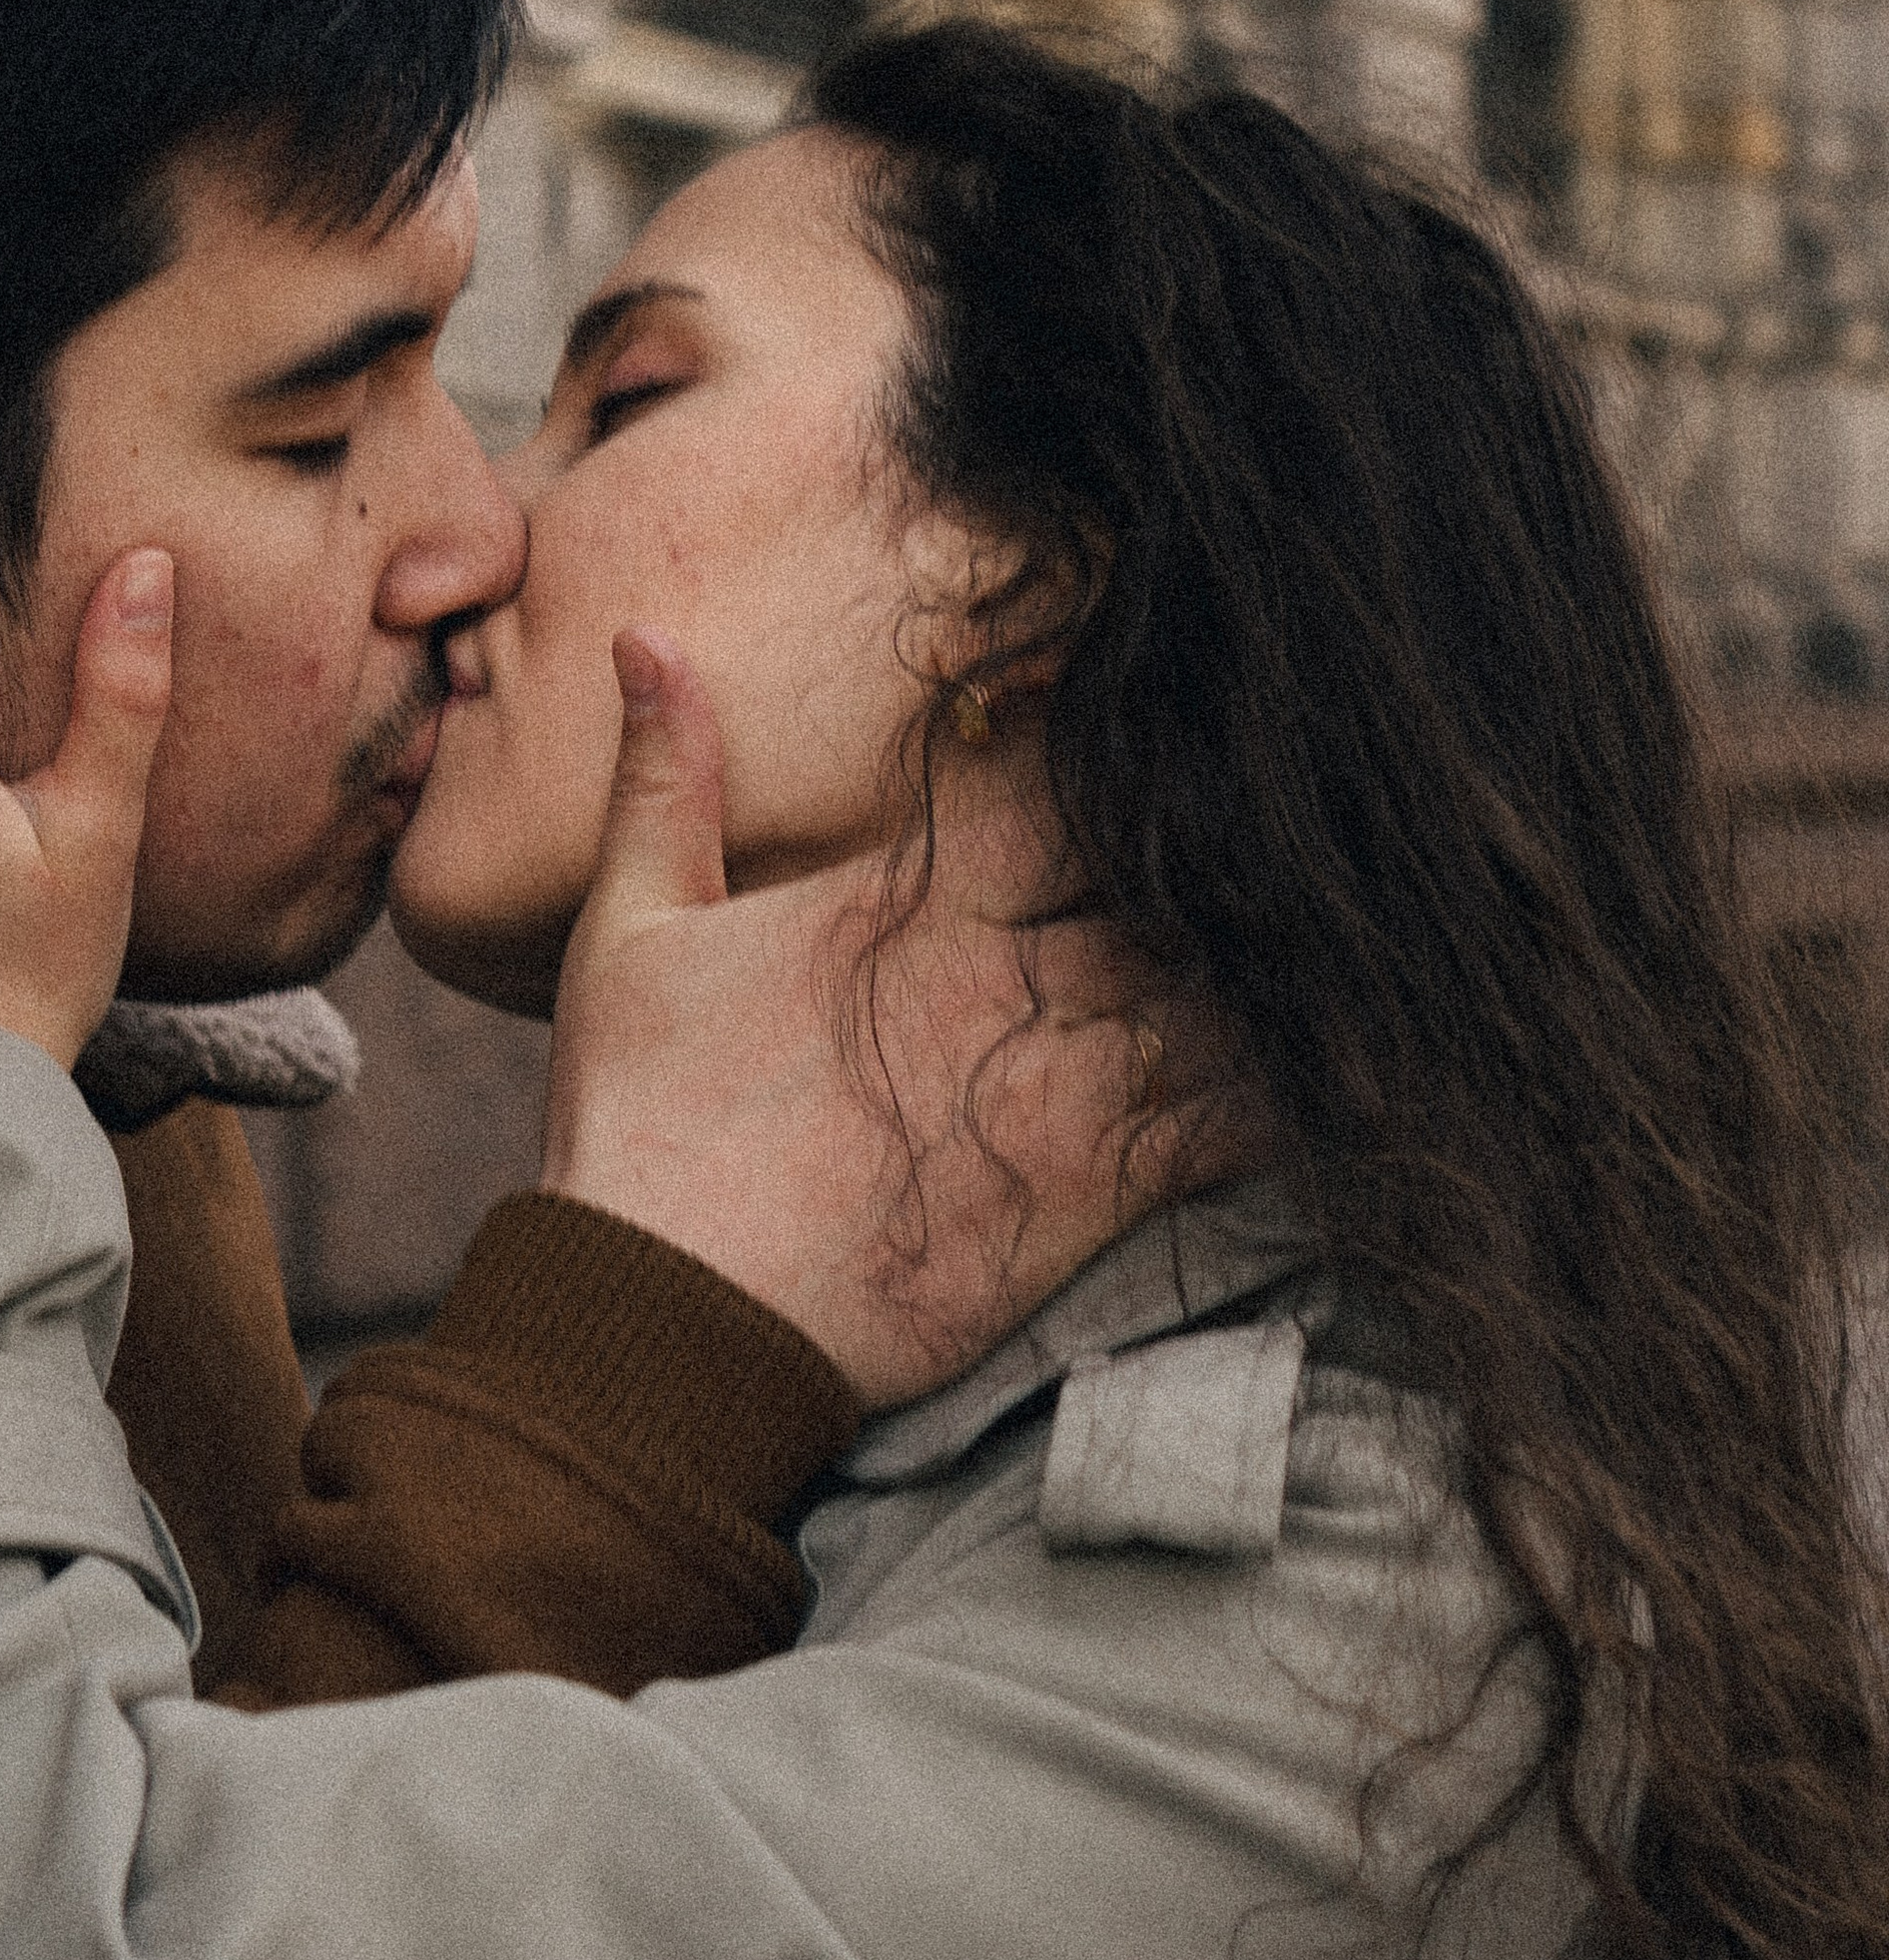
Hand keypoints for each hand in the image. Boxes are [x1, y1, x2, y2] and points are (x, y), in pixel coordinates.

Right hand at [542, 632, 1259, 1411]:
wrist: (666, 1323)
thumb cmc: (635, 1125)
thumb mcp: (628, 934)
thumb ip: (663, 781)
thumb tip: (642, 636)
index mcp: (910, 903)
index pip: (1052, 770)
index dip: (1108, 724)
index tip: (1145, 696)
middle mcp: (1002, 982)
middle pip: (1164, 872)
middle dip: (1210, 840)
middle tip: (1266, 808)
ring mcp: (1058, 1092)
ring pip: (1219, 986)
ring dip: (1261, 950)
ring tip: (1311, 917)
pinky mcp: (1092, 1198)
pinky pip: (1233, 1124)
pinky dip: (1287, 1080)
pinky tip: (1330, 1054)